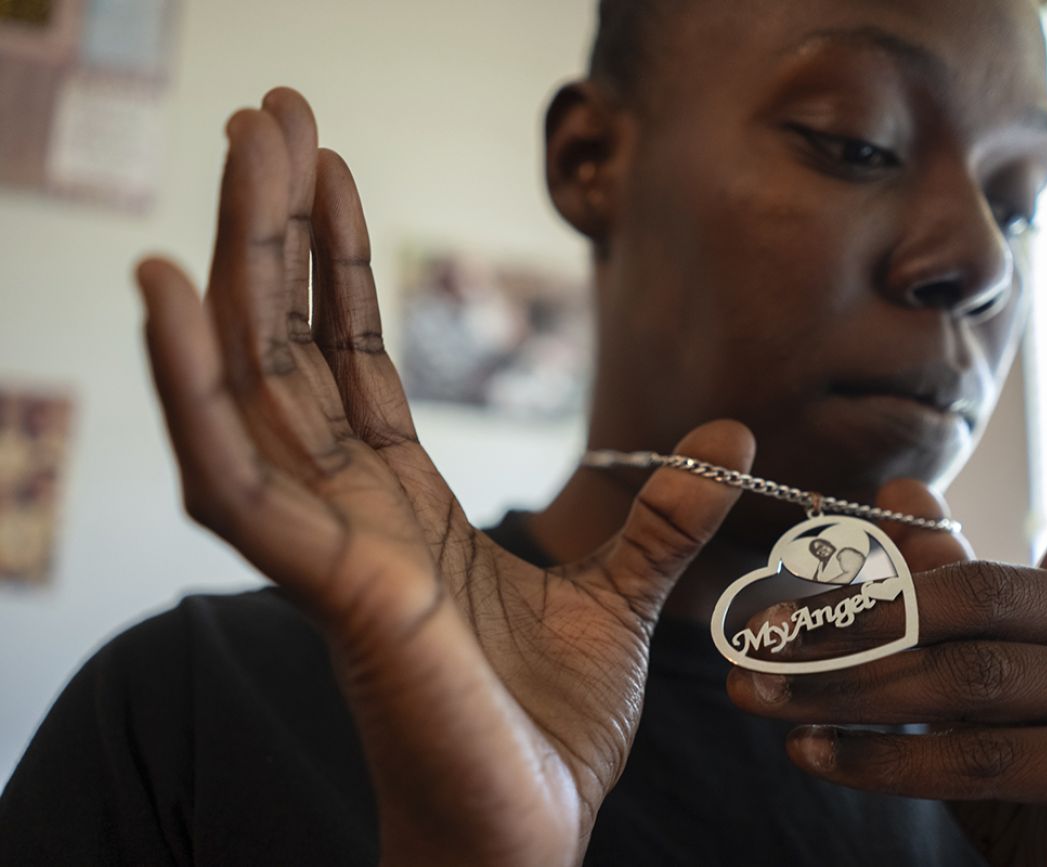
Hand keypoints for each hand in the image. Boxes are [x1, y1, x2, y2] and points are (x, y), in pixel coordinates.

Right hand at [137, 88, 754, 866]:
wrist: (524, 842)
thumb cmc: (545, 737)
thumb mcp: (624, 601)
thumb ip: (665, 517)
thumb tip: (728, 436)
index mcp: (401, 509)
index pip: (350, 360)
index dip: (334, 263)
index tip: (329, 167)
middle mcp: (348, 512)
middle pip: (292, 342)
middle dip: (279, 225)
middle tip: (268, 113)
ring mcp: (328, 546)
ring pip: (255, 380)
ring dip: (239, 261)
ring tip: (237, 150)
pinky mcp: (331, 587)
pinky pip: (239, 473)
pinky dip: (194, 382)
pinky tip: (169, 290)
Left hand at [728, 302, 1046, 866]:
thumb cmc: (1023, 775)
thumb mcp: (972, 672)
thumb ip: (945, 587)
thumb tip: (905, 498)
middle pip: (975, 592)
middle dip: (851, 617)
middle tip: (751, 637)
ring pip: (966, 671)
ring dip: (844, 687)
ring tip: (757, 698)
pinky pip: (979, 751)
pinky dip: (882, 755)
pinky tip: (814, 754)